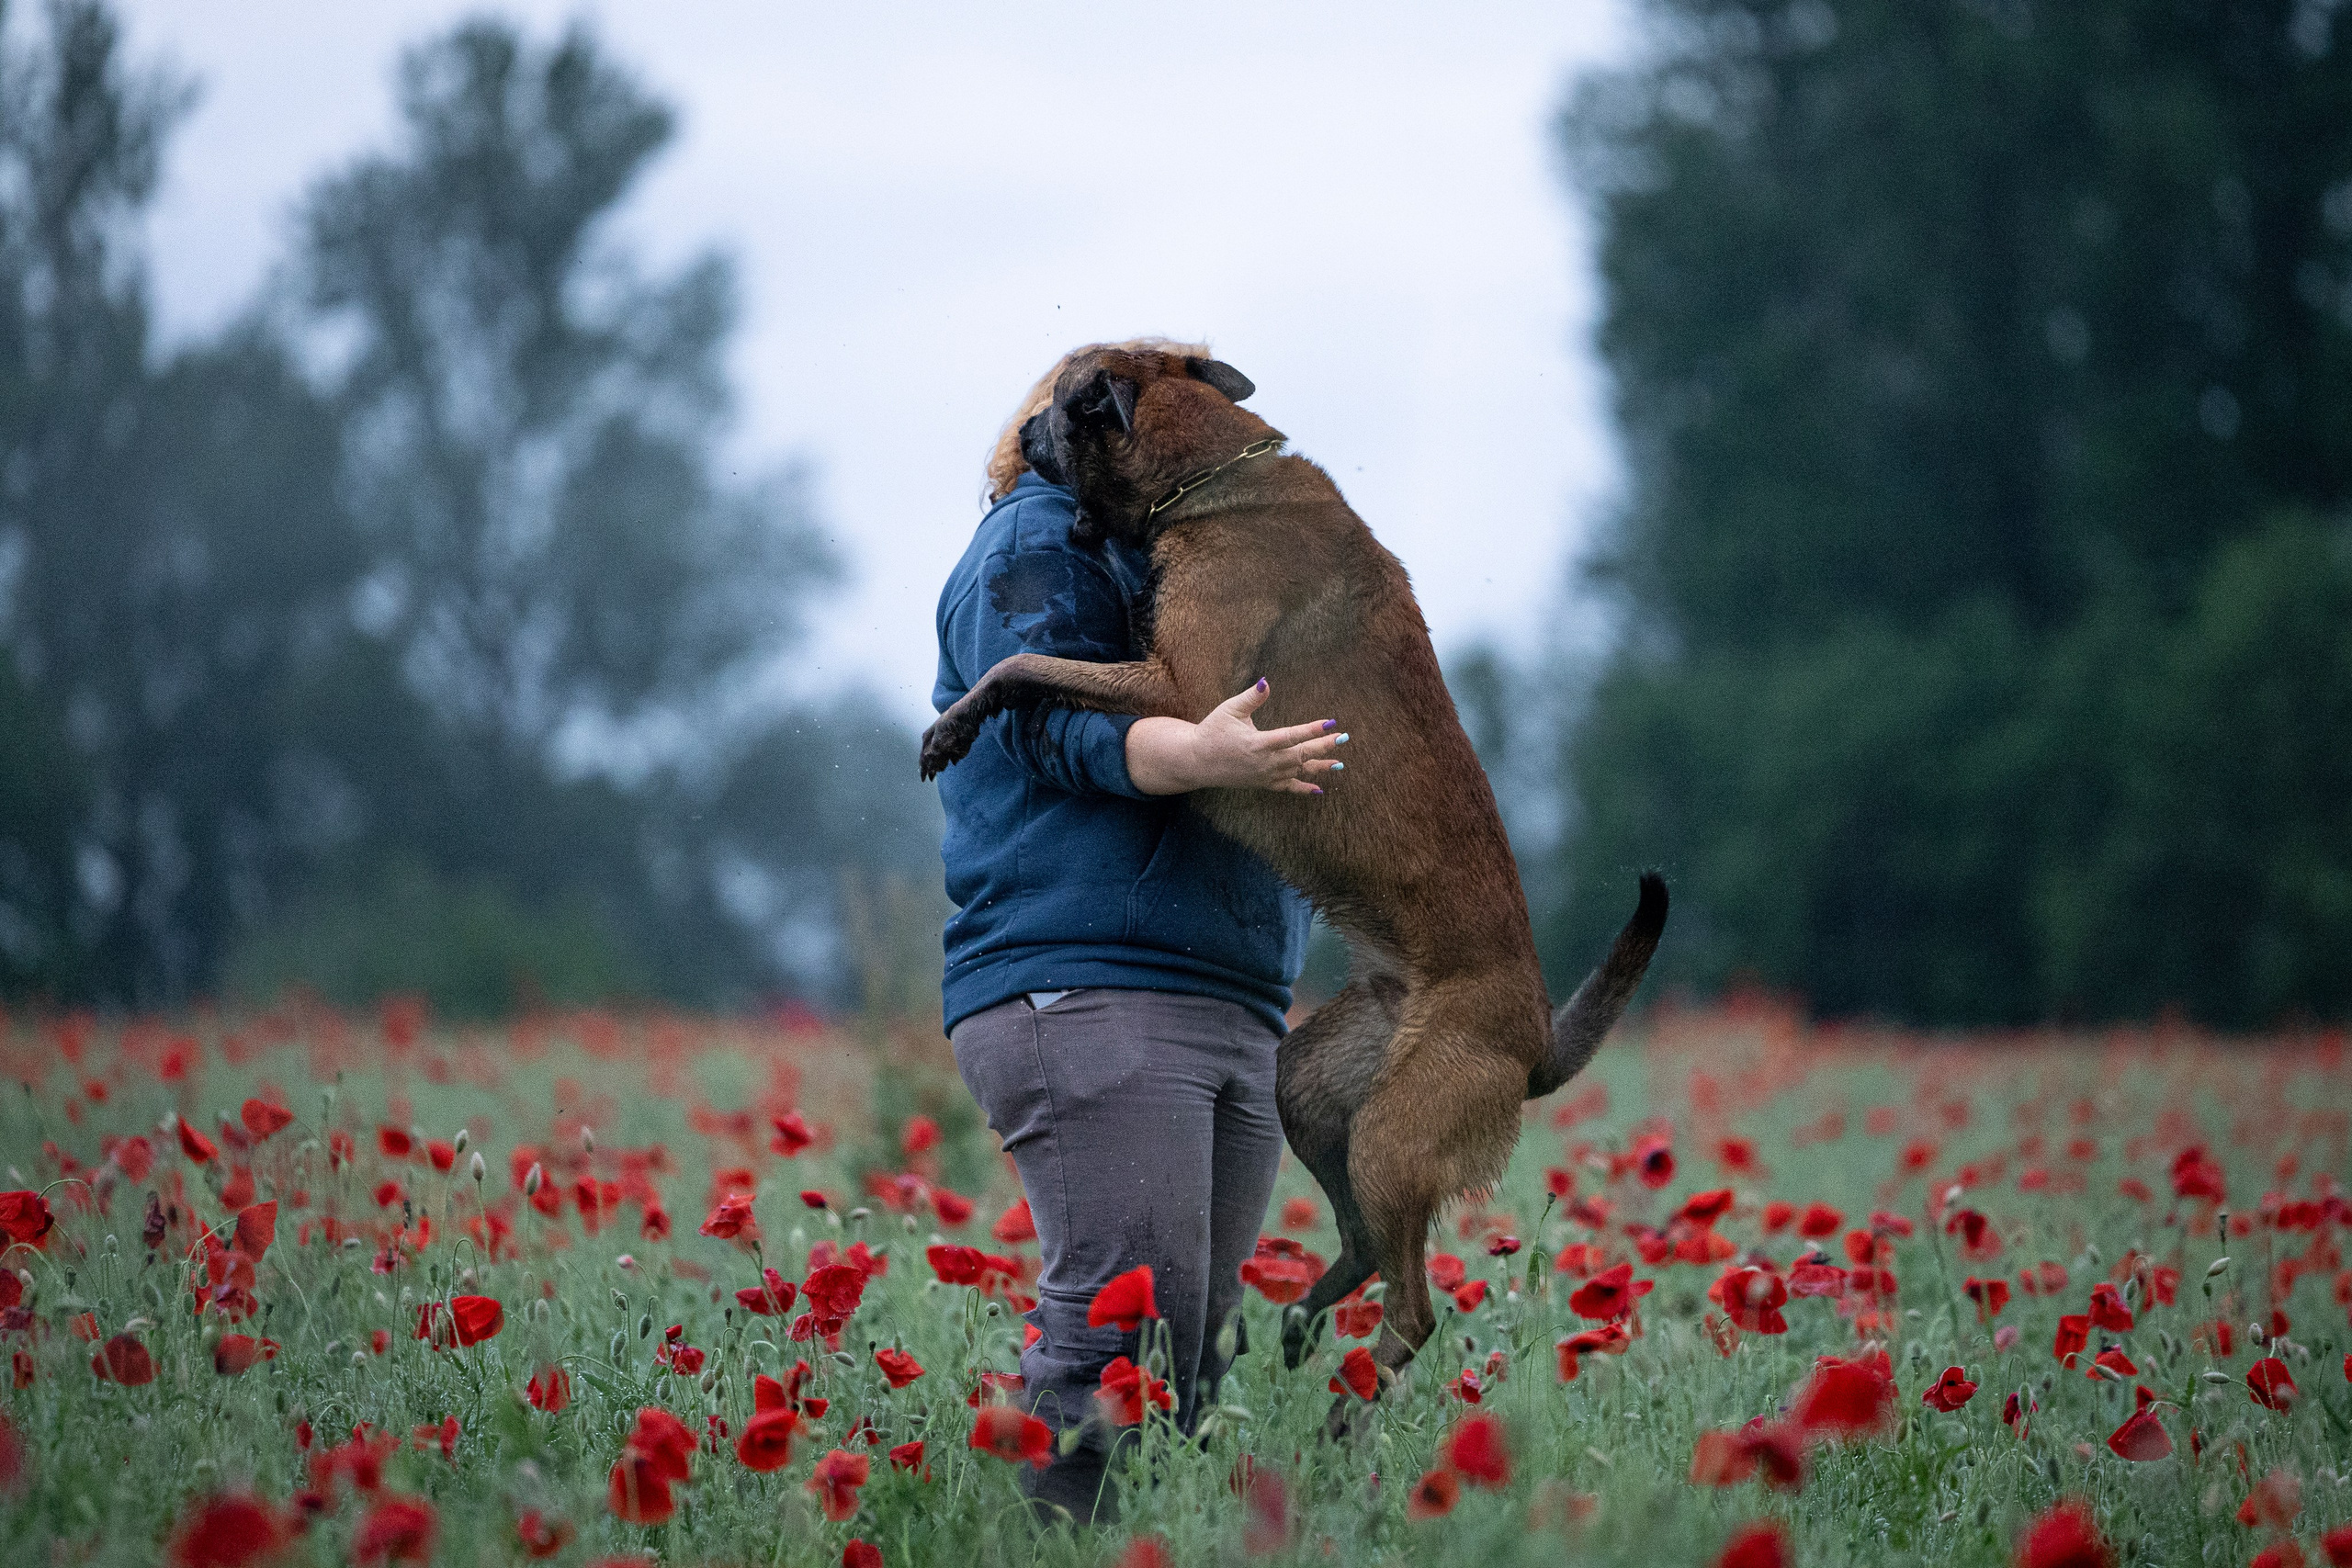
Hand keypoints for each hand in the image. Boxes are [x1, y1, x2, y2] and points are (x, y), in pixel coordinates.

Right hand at [1125, 678, 1347, 796]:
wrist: (1196, 761)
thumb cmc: (1212, 731)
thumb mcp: (1230, 710)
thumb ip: (1252, 697)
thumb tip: (1267, 682)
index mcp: (1257, 743)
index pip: (1291, 736)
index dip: (1311, 729)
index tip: (1330, 723)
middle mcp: (1264, 762)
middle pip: (1300, 755)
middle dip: (1323, 747)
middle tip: (1343, 738)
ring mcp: (1264, 775)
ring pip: (1297, 771)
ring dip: (1319, 767)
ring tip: (1339, 763)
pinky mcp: (1262, 783)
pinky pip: (1287, 788)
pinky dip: (1303, 789)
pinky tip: (1319, 790)